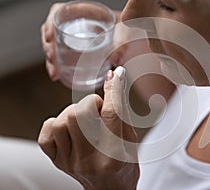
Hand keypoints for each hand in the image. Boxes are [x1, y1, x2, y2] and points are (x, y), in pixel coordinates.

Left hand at [38, 70, 138, 189]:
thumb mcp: (131, 138)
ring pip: (62, 120)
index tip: (116, 75)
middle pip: (80, 113)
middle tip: (98, 111)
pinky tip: (69, 128)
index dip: (114, 89)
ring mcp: (71, 162)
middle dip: (90, 103)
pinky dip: (57, 124)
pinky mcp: (58, 162)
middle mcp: (91, 160)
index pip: (112, 113)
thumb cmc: (125, 164)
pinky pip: (47, 133)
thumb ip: (122, 110)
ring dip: (74, 112)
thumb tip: (116, 78)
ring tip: (85, 120)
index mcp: (115, 154)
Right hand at [41, 2, 126, 80]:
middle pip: (54, 31)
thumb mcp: (124, 33)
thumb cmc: (128, 29)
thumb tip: (118, 60)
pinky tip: (59, 76)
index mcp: (85, 12)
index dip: (50, 23)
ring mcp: (76, 37)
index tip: (49, 36)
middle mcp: (78, 24)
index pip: (59, 12)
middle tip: (52, 61)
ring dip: (52, 60)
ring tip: (55, 73)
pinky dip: (59, 66)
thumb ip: (122, 45)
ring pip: (56, 45)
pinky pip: (62, 55)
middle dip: (49, 47)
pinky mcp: (77, 49)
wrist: (134, 36)